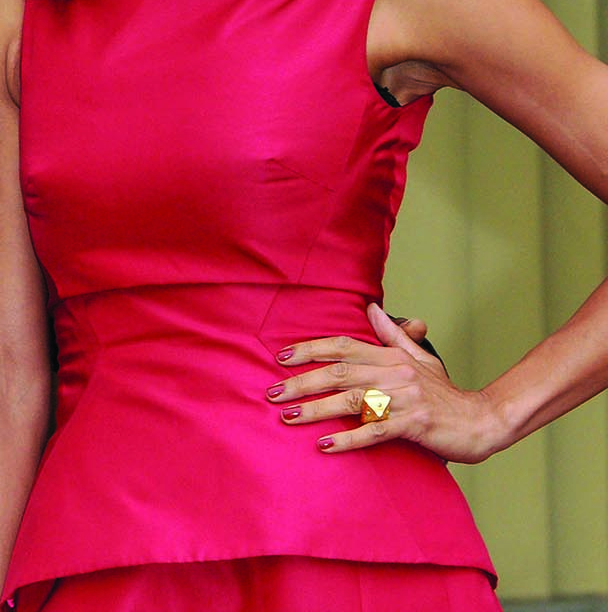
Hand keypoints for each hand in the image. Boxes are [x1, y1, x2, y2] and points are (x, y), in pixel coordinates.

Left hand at [271, 303, 503, 462]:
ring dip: (315, 410)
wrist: (482, 421)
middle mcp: (396, 373)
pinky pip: (373, 431)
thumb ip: (392, 336)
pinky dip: (347, 438)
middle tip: (272, 393)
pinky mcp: (414, 424)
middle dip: (301, 382)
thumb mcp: (420, 360)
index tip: (281, 358)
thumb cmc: (445, 394)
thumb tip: (371, 308)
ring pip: (351, 401)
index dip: (310, 349)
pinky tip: (324, 445)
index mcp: (392, 357)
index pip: (343, 346)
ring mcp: (405, 399)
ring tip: (288, 417)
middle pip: (339, 373)